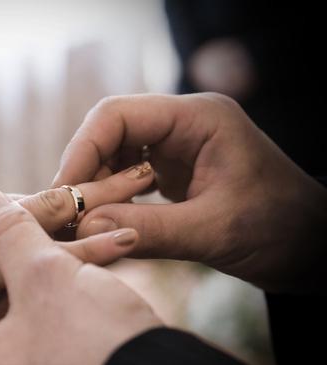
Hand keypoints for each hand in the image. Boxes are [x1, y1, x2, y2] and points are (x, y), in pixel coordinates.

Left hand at [0, 188, 161, 364]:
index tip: (15, 239)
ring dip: (40, 293)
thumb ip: (6, 232)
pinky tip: (81, 293)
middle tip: (42, 253)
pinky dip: (54, 319)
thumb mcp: (44, 272)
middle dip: (17, 277)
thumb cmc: (94, 341)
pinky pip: (37, 349)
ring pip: (15, 328)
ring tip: (67, 268)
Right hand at [53, 93, 326, 292]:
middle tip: (68, 215)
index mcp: (198, 118)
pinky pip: (127, 175)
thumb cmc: (281, 230)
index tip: (64, 192)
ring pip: (114, 155)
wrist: (313, 248)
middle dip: (86, 172)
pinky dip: (112, 198)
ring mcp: (178, 147)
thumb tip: (85, 229)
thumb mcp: (214, 231)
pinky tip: (104, 222)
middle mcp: (183, 125)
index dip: (82, 150)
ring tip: (83, 223)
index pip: (117, 115)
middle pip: (110, 133)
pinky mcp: (174, 170)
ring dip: (96, 187)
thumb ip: (149, 230)